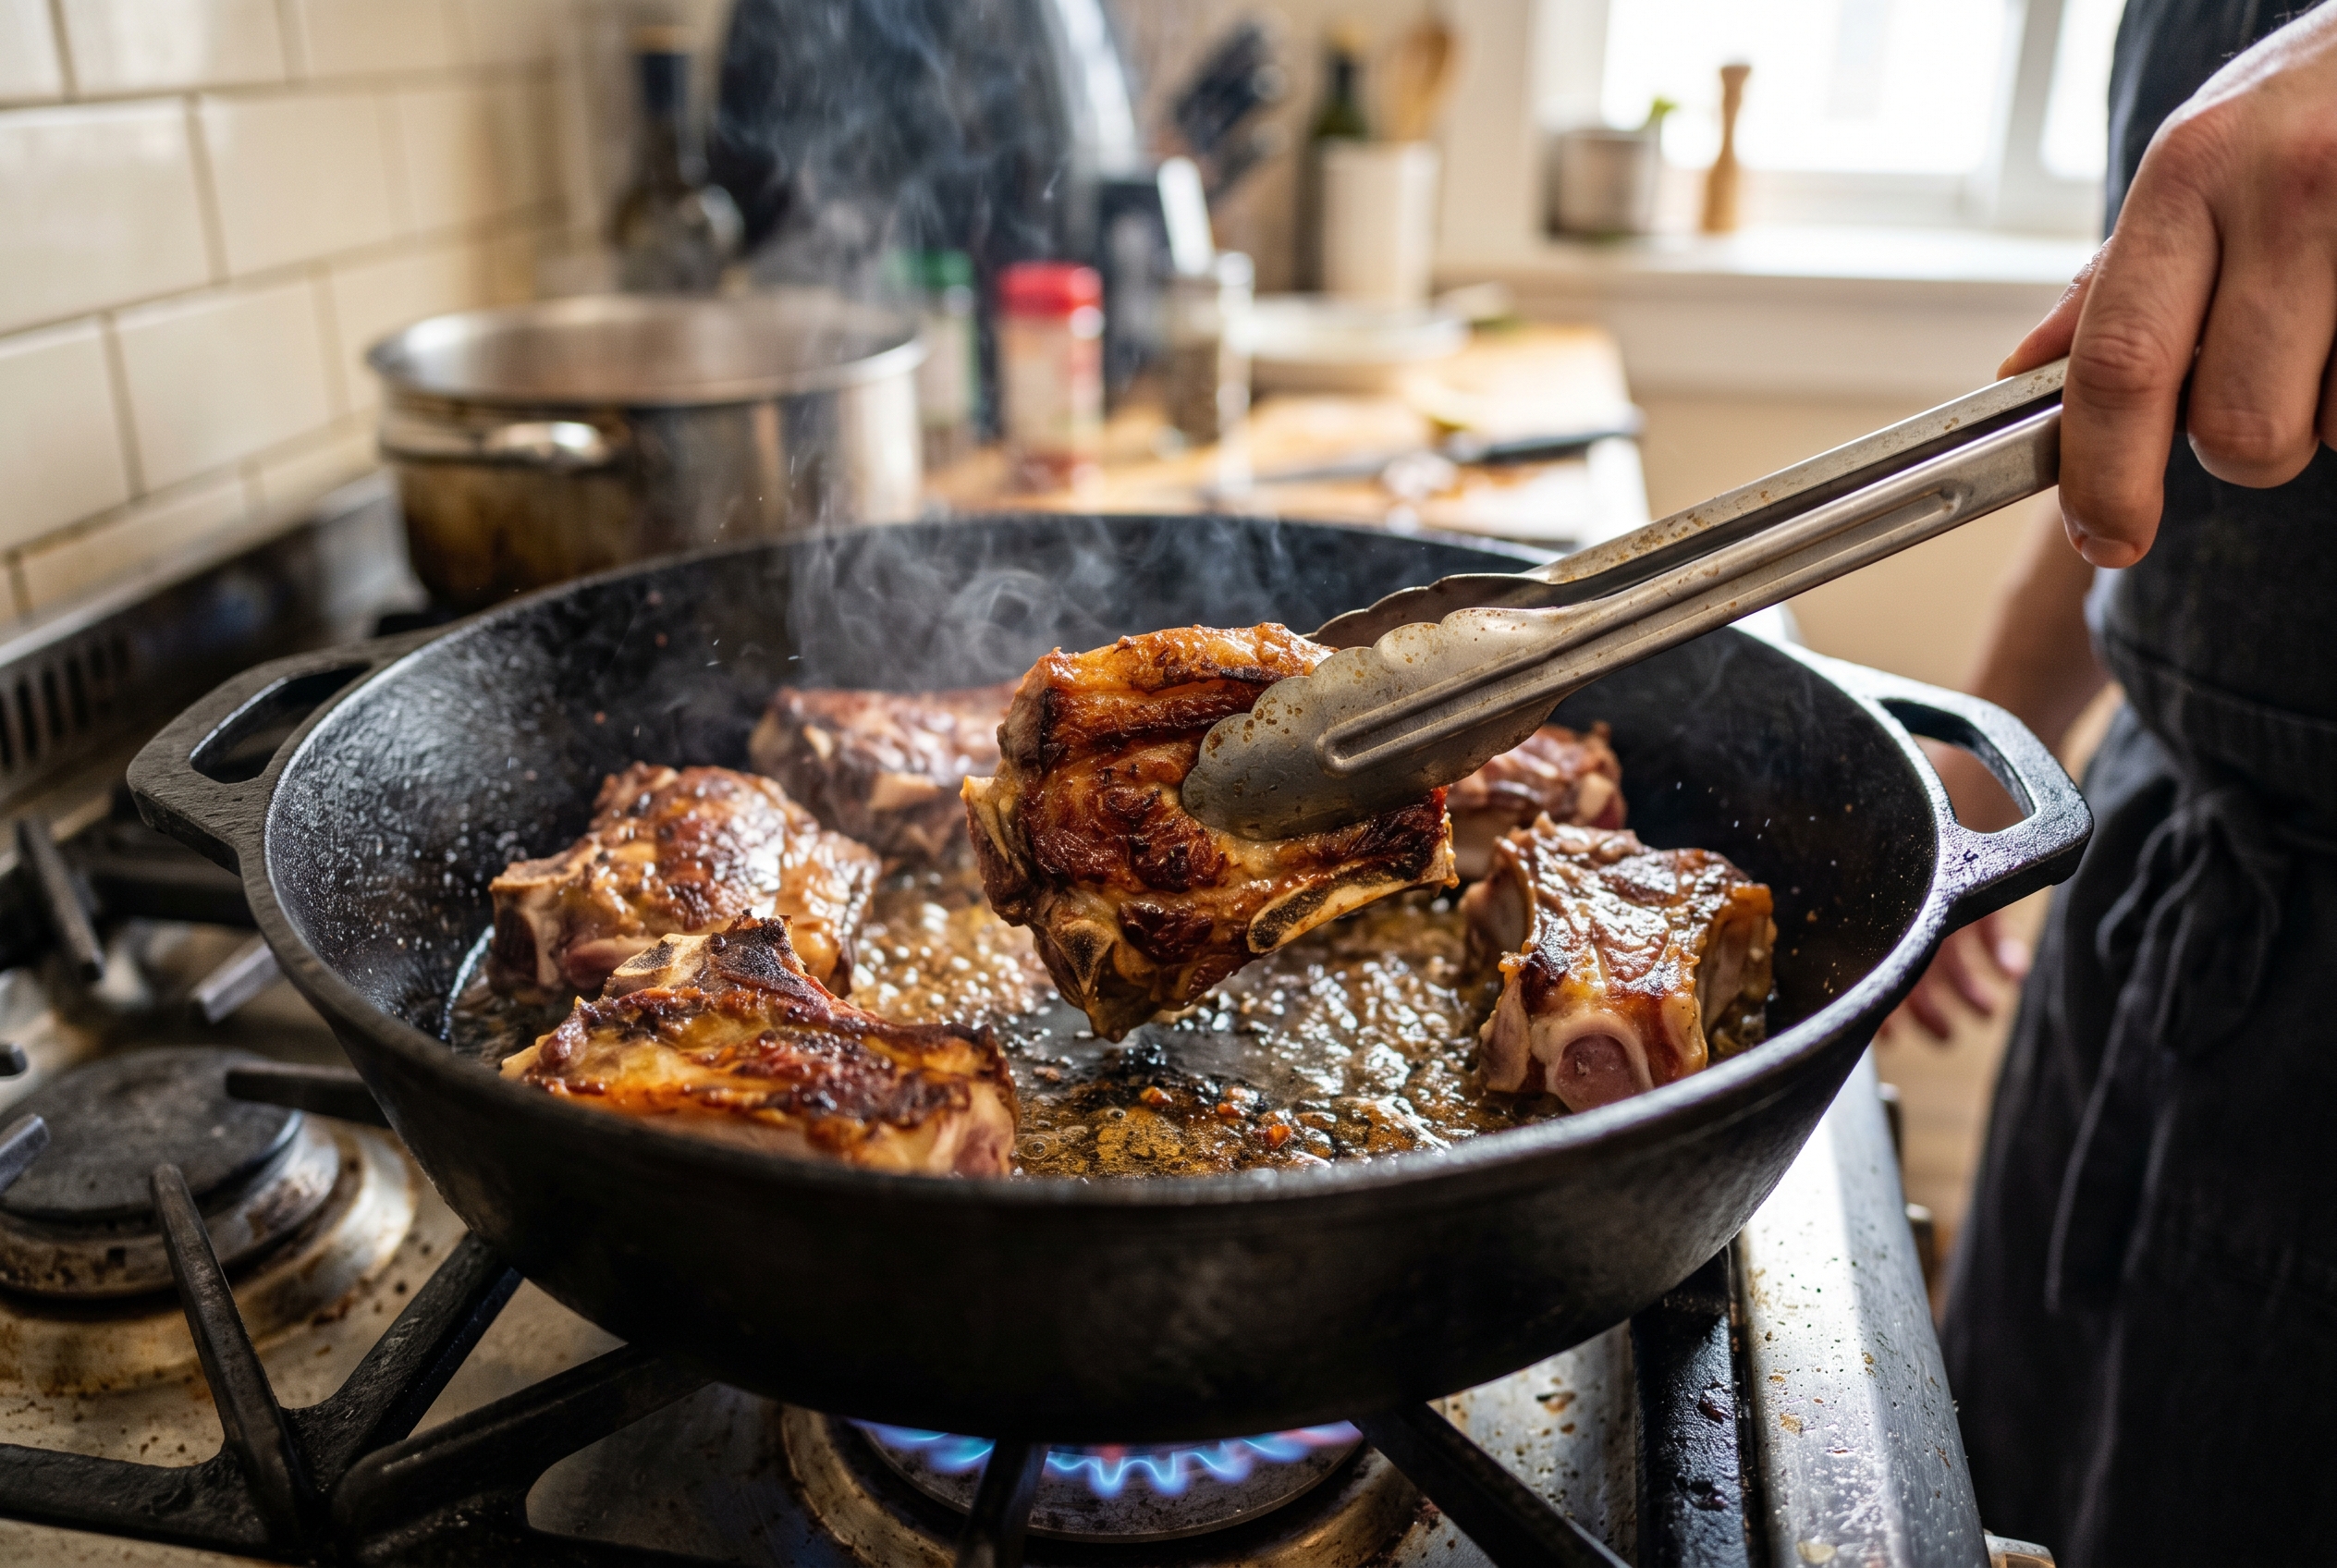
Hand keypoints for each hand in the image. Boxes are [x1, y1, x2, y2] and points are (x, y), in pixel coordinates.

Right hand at [1880, 741, 2033, 1042]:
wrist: (1997, 713)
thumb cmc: (1927, 751)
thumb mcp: (1902, 816)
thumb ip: (1886, 889)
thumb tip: (1860, 953)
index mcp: (1867, 872)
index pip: (1864, 949)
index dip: (1874, 998)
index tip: (1883, 1033)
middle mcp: (1899, 877)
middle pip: (1908, 954)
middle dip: (1926, 1005)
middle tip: (1943, 1036)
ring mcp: (1938, 872)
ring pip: (1947, 945)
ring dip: (1965, 985)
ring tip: (1984, 1012)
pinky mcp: (1974, 865)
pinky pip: (1984, 919)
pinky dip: (1999, 947)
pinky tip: (2012, 970)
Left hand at [2000, 3, 2336, 567]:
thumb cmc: (2311, 102)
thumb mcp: (2200, 159)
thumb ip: (2122, 275)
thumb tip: (2028, 375)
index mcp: (2189, 173)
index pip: (2119, 364)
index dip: (2104, 476)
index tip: (2105, 534)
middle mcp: (2284, 190)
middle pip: (2238, 424)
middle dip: (2243, 444)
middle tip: (2264, 381)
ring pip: (2335, 421)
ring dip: (2330, 402)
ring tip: (2333, 313)